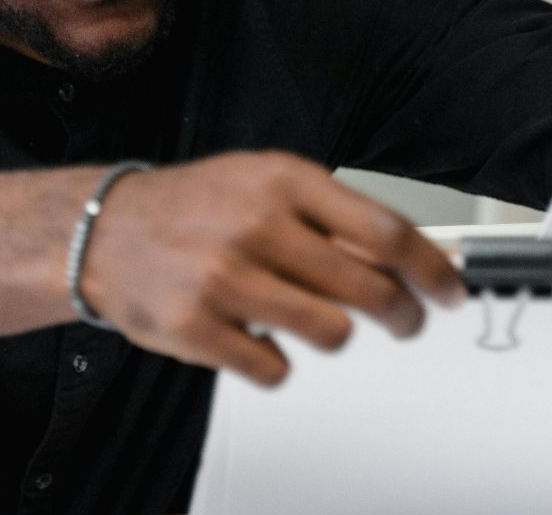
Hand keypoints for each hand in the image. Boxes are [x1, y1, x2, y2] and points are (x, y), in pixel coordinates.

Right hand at [77, 150, 465, 385]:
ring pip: (332, 334)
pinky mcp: (199, 329)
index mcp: (282, 181)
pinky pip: (276, 369)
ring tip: (313, 320)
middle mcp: (256, 226)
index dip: (431, 269)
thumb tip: (402, 260)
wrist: (102, 230)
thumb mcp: (262, 184)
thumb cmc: (192, 207)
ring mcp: (226, 280)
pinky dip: (276, 362)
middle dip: (402, 315)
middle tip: (405, 321)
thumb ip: (329, 216)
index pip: (385, 232)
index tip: (449, 290)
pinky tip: (258, 336)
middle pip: (368, 289)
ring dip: (334, 335)